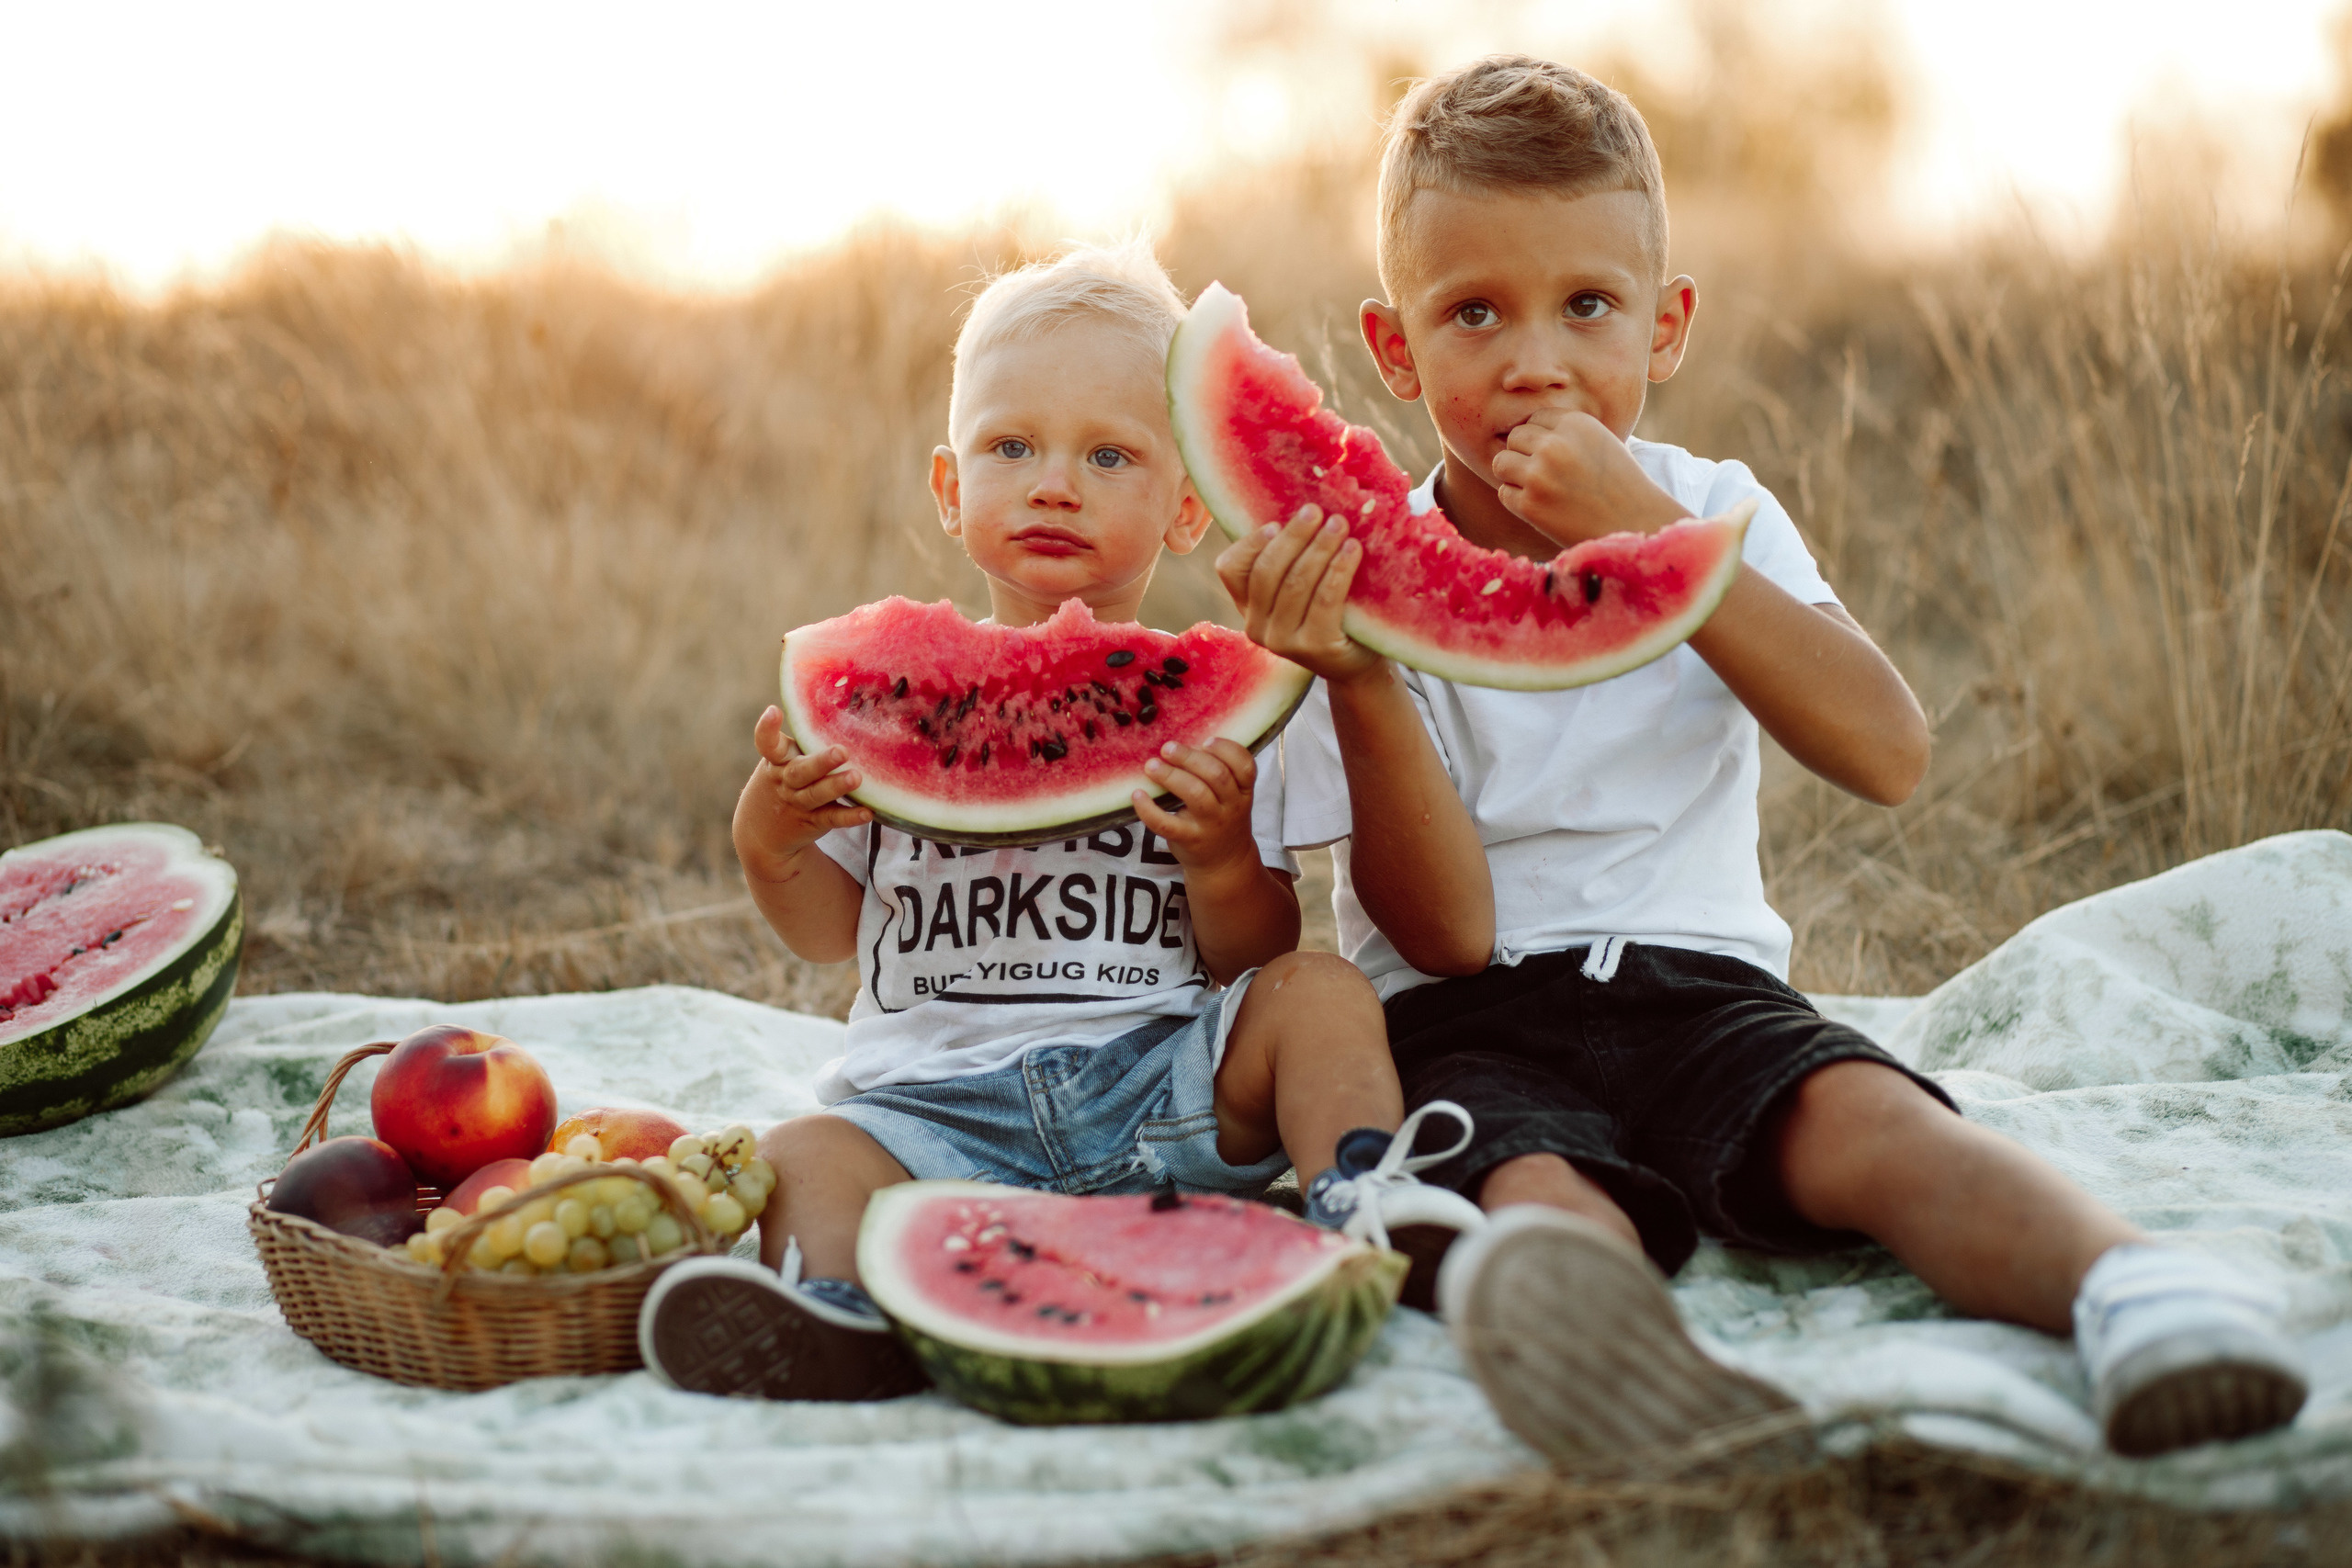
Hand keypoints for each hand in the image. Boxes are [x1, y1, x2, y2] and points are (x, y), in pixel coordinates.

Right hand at [733, 705, 871, 883]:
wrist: (760, 831)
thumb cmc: (782, 780)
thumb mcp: (782, 760)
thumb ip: (803, 741)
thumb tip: (845, 705)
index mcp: (777, 761)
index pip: (767, 743)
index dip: (767, 728)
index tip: (773, 711)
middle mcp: (785, 781)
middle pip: (800, 771)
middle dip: (820, 762)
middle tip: (841, 752)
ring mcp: (798, 802)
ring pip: (816, 795)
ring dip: (836, 787)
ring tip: (856, 778)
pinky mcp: (813, 821)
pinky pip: (832, 818)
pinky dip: (849, 816)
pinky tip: (867, 812)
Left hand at [1134, 738, 1260, 875]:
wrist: (1224, 863)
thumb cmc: (1222, 818)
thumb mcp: (1232, 796)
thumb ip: (1219, 772)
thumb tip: (1182, 741)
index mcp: (1243, 792)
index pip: (1245, 766)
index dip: (1227, 750)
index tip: (1205, 740)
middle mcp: (1231, 807)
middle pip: (1216, 775)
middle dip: (1190, 757)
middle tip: (1167, 748)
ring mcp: (1210, 825)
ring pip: (1195, 795)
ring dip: (1170, 776)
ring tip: (1151, 766)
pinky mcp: (1189, 840)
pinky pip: (1166, 824)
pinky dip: (1149, 809)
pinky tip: (1138, 795)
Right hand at [1214, 504, 1384, 684]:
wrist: (1357, 662)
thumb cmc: (1330, 612)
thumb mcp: (1301, 585)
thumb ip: (1291, 557)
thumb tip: (1302, 506)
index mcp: (1246, 606)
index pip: (1230, 568)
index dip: (1251, 543)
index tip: (1277, 522)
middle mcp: (1256, 627)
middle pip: (1266, 571)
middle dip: (1293, 536)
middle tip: (1316, 511)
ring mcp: (1282, 642)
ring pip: (1295, 584)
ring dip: (1319, 548)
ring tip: (1340, 524)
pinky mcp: (1313, 648)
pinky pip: (1324, 600)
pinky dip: (1338, 570)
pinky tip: (1352, 550)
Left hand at [1490, 409, 1690, 547]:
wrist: (1634, 525)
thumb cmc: (1619, 483)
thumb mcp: (1600, 441)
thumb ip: (1567, 430)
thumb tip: (1525, 424)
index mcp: (1575, 423)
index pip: (1535, 417)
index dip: (1541, 437)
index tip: (1554, 455)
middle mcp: (1555, 444)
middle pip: (1514, 438)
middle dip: (1524, 454)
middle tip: (1544, 473)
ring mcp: (1539, 475)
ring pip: (1501, 463)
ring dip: (1513, 475)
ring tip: (1537, 487)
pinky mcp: (1530, 505)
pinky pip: (1504, 493)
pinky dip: (1517, 500)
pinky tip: (1542, 506)